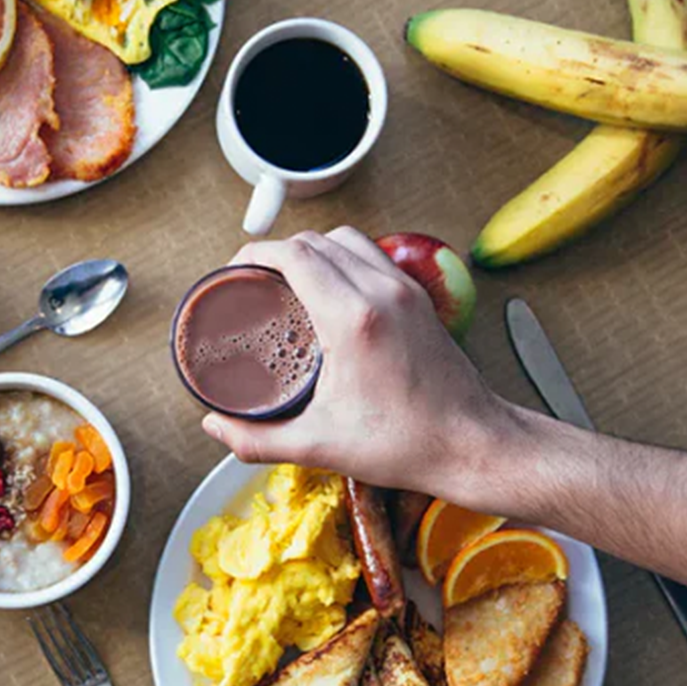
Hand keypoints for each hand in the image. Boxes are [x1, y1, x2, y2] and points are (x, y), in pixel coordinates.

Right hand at [199, 227, 526, 504]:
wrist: (472, 445)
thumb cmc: (406, 444)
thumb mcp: (319, 445)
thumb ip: (257, 438)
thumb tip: (214, 428)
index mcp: (353, 319)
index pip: (295, 255)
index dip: (255, 255)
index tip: (235, 272)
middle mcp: (381, 292)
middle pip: (317, 240)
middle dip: (278, 253)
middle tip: (254, 281)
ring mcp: (405, 291)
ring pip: (348, 240)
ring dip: (314, 250)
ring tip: (290, 282)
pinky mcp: (420, 299)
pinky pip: (373, 256)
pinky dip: (345, 260)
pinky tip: (330, 293)